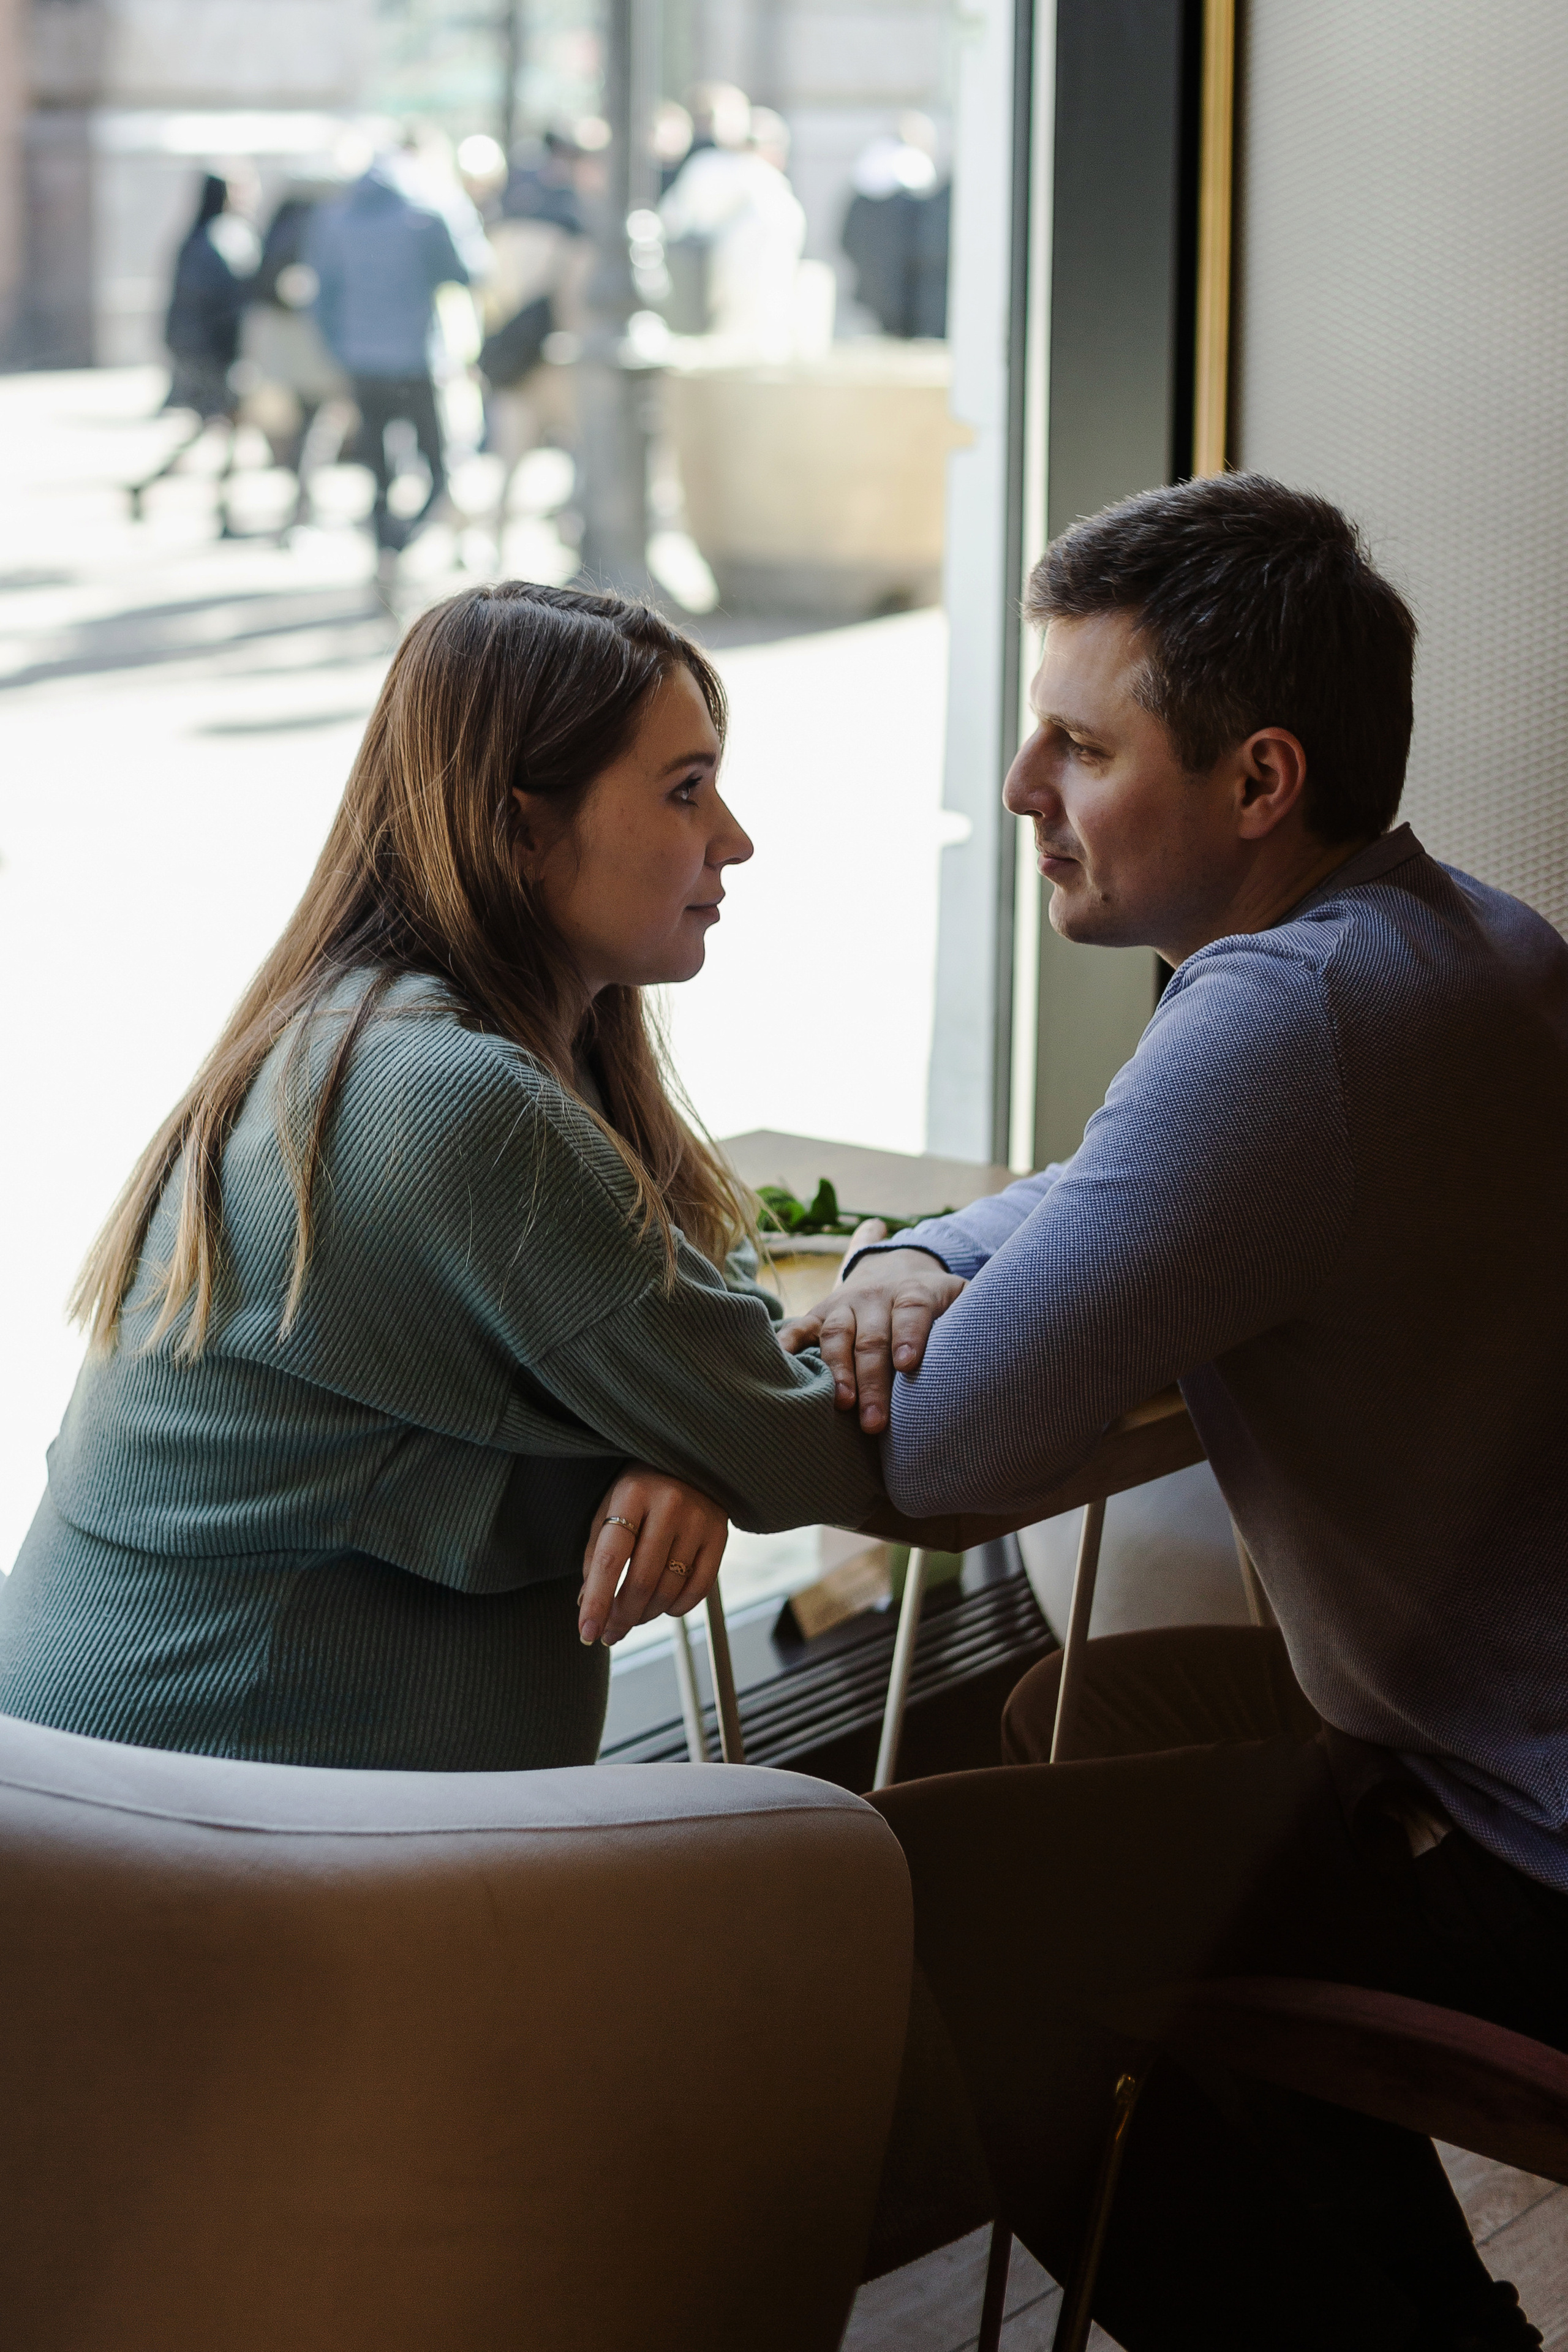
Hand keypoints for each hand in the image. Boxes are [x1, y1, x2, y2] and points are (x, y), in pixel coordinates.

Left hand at [579, 1465, 729, 1647]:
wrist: (689, 1460)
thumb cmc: (639, 1490)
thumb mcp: (610, 1509)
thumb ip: (595, 1554)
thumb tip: (587, 1606)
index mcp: (632, 1494)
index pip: (610, 1558)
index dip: (597, 1600)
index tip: (587, 1632)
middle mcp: (669, 1504)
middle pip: (642, 1580)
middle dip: (622, 1617)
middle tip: (610, 1634)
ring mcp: (699, 1519)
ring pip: (669, 1589)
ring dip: (647, 1615)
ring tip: (634, 1616)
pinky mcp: (720, 1534)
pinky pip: (698, 1589)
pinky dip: (677, 1608)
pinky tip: (664, 1607)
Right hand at [778, 1240, 965, 1434]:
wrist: (895, 1264)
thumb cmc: (939, 1300)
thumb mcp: (963, 1298)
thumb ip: (980, 1319)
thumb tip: (1012, 1348)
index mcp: (915, 1292)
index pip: (913, 1311)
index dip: (911, 1336)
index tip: (908, 1365)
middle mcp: (876, 1296)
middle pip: (873, 1338)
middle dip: (873, 1381)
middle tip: (876, 1422)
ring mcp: (845, 1304)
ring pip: (836, 1335)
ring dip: (836, 1371)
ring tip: (841, 1404)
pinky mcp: (820, 1312)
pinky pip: (800, 1329)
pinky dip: (787, 1346)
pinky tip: (780, 1367)